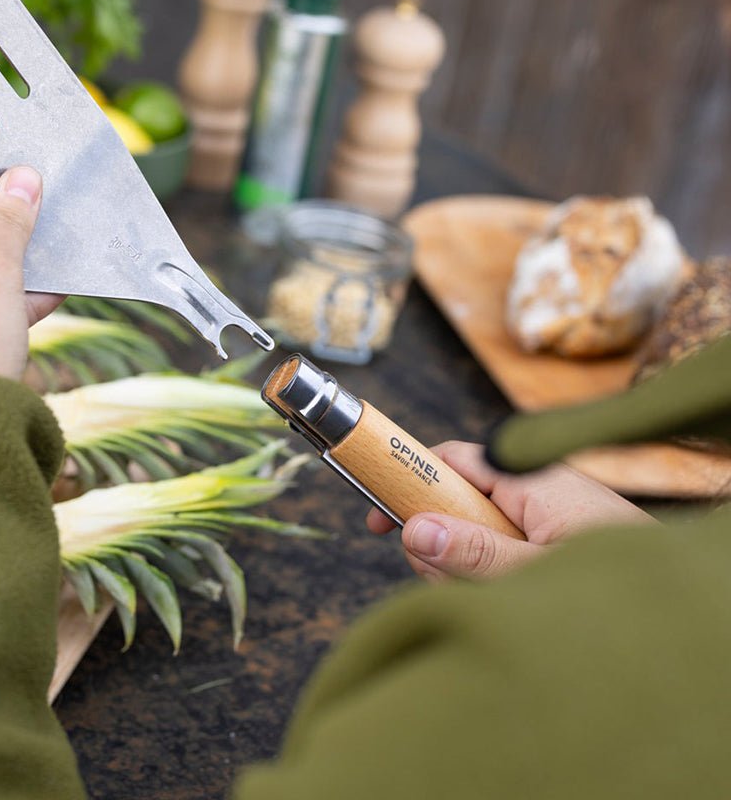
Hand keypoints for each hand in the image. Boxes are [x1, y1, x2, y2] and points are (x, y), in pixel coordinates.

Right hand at [366, 440, 653, 581]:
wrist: (692, 611)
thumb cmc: (620, 589)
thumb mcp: (535, 576)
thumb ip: (473, 555)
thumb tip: (411, 530)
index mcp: (530, 480)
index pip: (451, 459)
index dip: (407, 482)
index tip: (376, 519)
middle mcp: (537, 490)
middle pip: (457, 502)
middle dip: (443, 544)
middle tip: (452, 582)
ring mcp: (549, 516)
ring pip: (478, 533)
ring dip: (470, 570)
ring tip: (497, 600)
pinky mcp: (558, 541)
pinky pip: (505, 550)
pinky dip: (496, 577)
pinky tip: (512, 602)